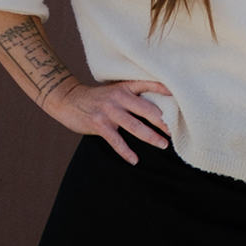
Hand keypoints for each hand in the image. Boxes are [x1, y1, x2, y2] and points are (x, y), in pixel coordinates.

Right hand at [44, 80, 172, 164]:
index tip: (177, 97)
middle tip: (175, 131)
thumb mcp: (114, 91)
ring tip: (163, 145)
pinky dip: (126, 152)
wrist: (68, 99)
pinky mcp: (99, 124)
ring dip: (151, 137)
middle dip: (163, 122)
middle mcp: (119, 97)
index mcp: (124, 87)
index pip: (147, 85)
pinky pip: (116, 141)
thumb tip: (154, 109)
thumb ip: (131, 97)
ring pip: (135, 126)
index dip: (162, 89)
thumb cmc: (95, 98)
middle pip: (147, 110)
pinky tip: (135, 160)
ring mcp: (109, 111)